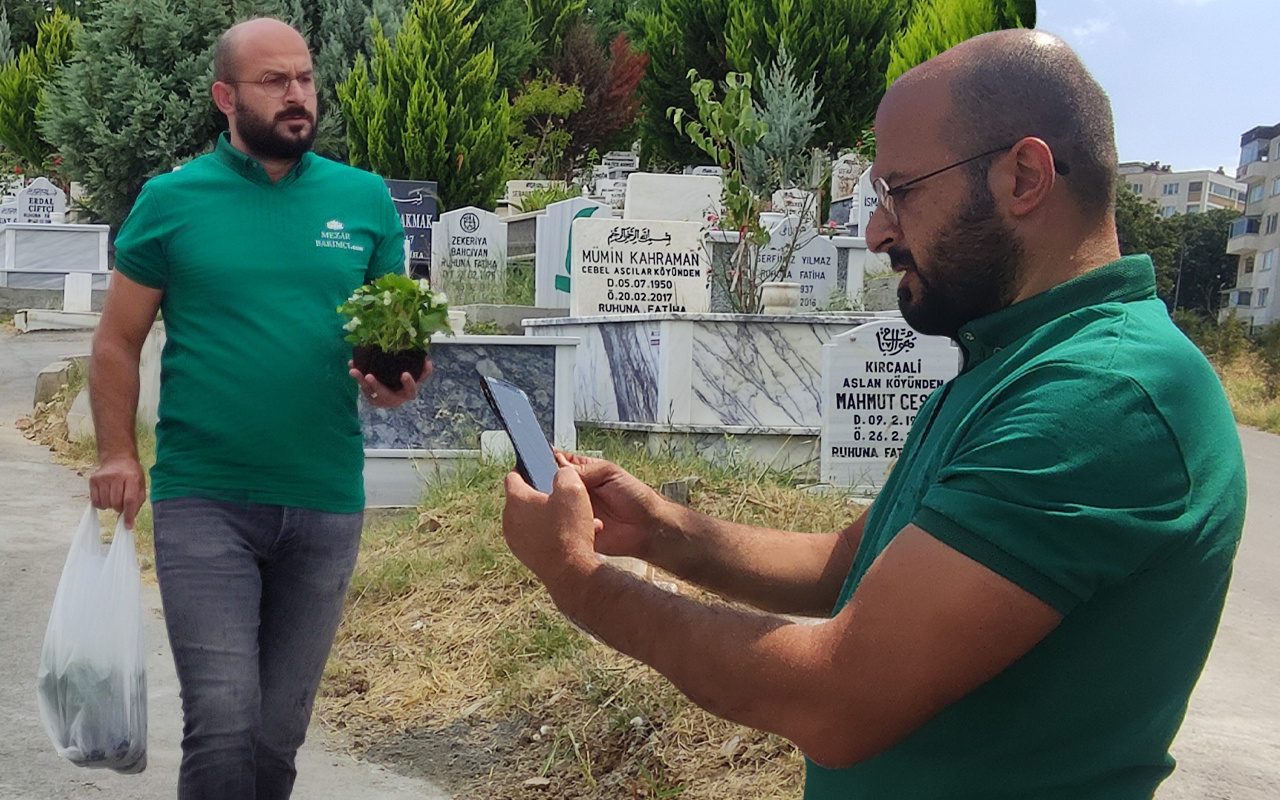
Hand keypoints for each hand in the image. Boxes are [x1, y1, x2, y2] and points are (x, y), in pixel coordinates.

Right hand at [89, 454, 146, 528]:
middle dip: (120, 508)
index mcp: (132, 477)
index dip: (128, 515)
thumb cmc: (131, 475)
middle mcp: (117, 476)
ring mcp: (103, 477)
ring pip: (105, 503)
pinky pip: (95, 501)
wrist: (118, 459)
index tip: (127, 526)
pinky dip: (101, 504)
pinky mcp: (93, 480)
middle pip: (116, 503)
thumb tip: (127, 523)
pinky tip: (106, 497)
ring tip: (114, 497)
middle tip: (121, 503)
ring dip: (110, 506)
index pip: (130, 500)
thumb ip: (136, 504)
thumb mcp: (140, 486)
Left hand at [348, 359, 431, 408]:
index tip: (405, 374)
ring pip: (369, 391)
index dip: (408, 384)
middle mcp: (393, 399)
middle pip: (384, 394)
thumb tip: (428, 362)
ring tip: (354, 371)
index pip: (410, 391)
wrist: (393, 392)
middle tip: (369, 376)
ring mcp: (380, 399)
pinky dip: (357, 376)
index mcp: (407, 394)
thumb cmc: (405, 384)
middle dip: (376, 386)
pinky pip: (362, 386)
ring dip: (361, 380)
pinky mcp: (370, 395)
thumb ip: (423, 373)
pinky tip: (351, 365)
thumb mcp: (417, 379)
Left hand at [503, 466, 601, 609]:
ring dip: (548, 516)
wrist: (570, 572)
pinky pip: (536, 536)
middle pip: (524, 499)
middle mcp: (509, 520)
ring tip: (571, 520)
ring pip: (531, 519)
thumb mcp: (573, 490)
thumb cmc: (569, 531)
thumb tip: (561, 474)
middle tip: (563, 497)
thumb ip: (564, 473)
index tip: (540, 469)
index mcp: (515, 500)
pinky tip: (569, 537)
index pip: (514, 475)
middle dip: (542, 496)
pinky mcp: (525, 555)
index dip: (528, 468)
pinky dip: (549, 533)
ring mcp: (515, 540)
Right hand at [557, 452, 670, 560]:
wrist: (646, 526)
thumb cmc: (635, 496)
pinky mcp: (575, 530)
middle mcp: (576, 492)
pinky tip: (573, 521)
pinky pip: (562, 526)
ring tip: (568, 505)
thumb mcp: (610, 472)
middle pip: (551, 486)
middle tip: (554, 487)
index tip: (541, 465)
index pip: (558, 464)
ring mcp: (574, 511)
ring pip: (553, 507)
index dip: (548, 463)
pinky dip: (565, 524)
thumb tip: (559, 468)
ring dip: (557, 506)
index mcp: (583, 473)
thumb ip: (584, 469)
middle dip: (549, 486)